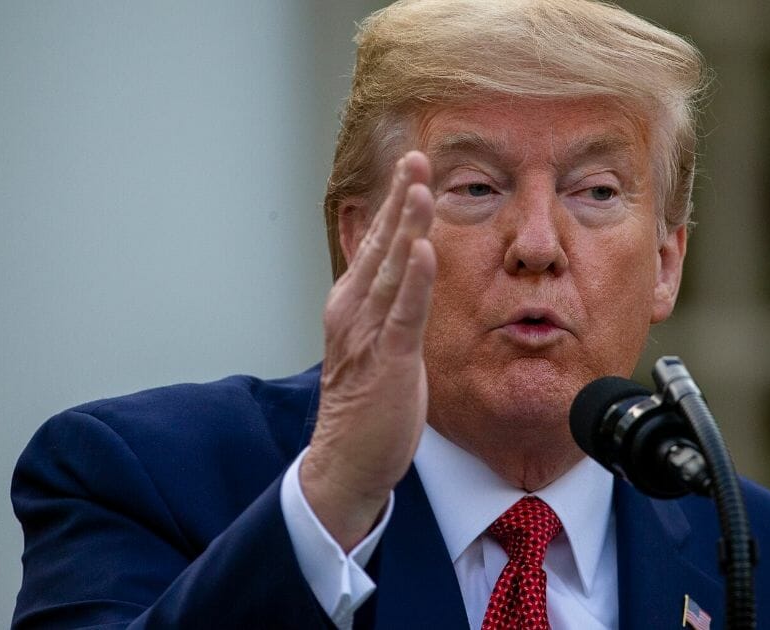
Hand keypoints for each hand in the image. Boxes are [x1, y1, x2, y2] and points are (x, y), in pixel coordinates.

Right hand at [301, 151, 436, 550]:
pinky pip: (404, 313)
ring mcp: (368, 334)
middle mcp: (354, 310)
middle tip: (416, 157)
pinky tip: (424, 249)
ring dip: (407, 226)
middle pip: (380, 245)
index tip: (410, 167)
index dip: (392, 204)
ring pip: (391, 270)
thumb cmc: (365, 403)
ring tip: (420, 188)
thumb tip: (407, 272)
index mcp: (351, 304)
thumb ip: (388, 304)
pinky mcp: (388, 360)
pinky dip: (415, 279)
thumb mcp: (374, 341)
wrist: (345, 461)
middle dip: (399, 199)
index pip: (374, 244)